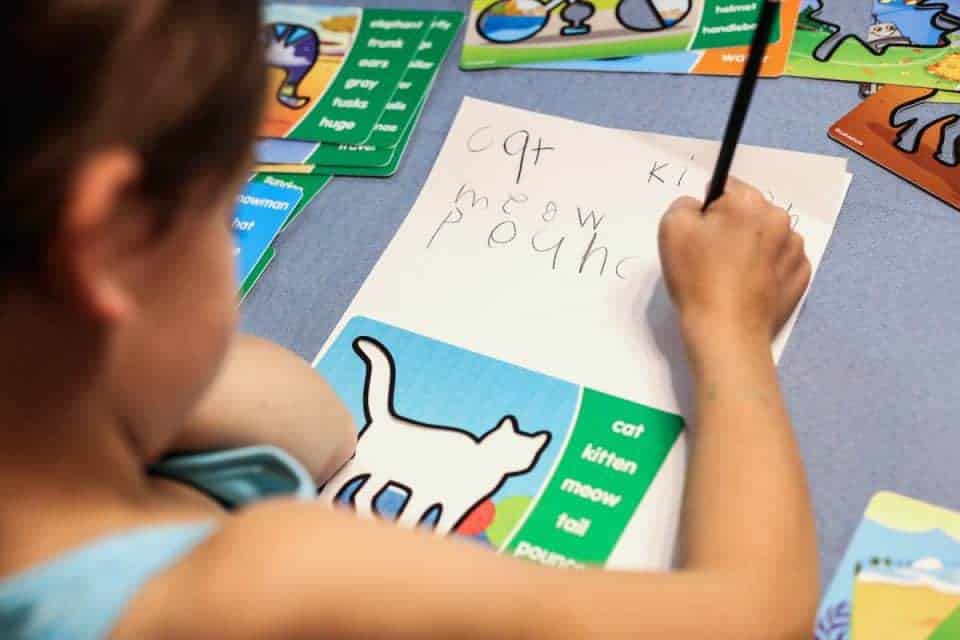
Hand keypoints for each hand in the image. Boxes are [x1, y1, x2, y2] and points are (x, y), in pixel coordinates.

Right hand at [658, 179, 810, 352]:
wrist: (726, 331)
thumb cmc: (697, 277)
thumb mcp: (671, 227)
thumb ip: (684, 204)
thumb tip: (700, 208)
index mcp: (749, 202)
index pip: (724, 188)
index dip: (707, 211)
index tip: (700, 235)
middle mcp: (779, 219)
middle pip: (748, 212)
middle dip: (731, 227)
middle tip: (711, 258)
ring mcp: (795, 249)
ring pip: (765, 237)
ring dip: (750, 247)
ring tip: (730, 276)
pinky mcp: (801, 276)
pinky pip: (779, 262)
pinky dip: (764, 269)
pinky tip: (747, 287)